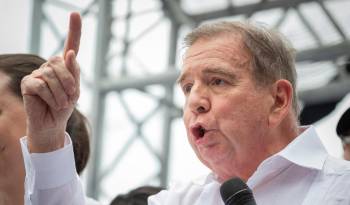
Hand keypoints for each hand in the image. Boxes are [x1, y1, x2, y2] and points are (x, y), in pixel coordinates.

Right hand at [21, 12, 80, 152]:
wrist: (53, 123)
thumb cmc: (65, 106)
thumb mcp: (75, 90)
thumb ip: (74, 72)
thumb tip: (68, 54)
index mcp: (65, 66)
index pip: (71, 45)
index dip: (74, 30)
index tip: (76, 14)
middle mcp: (50, 66)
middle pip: (60, 62)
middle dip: (69, 81)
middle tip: (71, 96)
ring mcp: (38, 73)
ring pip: (51, 74)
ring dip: (61, 92)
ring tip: (62, 103)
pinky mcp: (28, 82)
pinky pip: (41, 85)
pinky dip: (51, 96)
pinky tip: (52, 103)